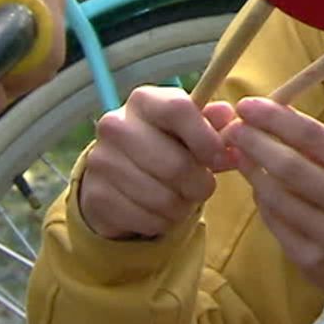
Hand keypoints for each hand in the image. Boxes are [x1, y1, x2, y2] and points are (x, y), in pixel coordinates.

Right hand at [78, 85, 236, 238]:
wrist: (116, 175)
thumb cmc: (165, 146)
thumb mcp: (189, 130)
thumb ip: (212, 123)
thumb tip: (227, 116)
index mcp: (144, 100)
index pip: (179, 110)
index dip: (206, 138)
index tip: (219, 158)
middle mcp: (116, 125)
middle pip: (175, 165)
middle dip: (199, 184)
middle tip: (203, 187)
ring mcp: (101, 160)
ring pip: (163, 198)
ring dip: (182, 206)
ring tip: (181, 198)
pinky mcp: (96, 195)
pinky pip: (146, 219)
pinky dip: (162, 222)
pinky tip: (159, 211)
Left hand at [223, 97, 323, 297]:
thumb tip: (277, 119)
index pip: (314, 137)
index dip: (276, 118)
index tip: (249, 104)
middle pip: (289, 167)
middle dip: (254, 142)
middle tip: (232, 127)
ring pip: (277, 198)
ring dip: (252, 172)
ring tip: (239, 153)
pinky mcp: (312, 261)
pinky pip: (276, 224)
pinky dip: (263, 201)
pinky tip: (258, 187)